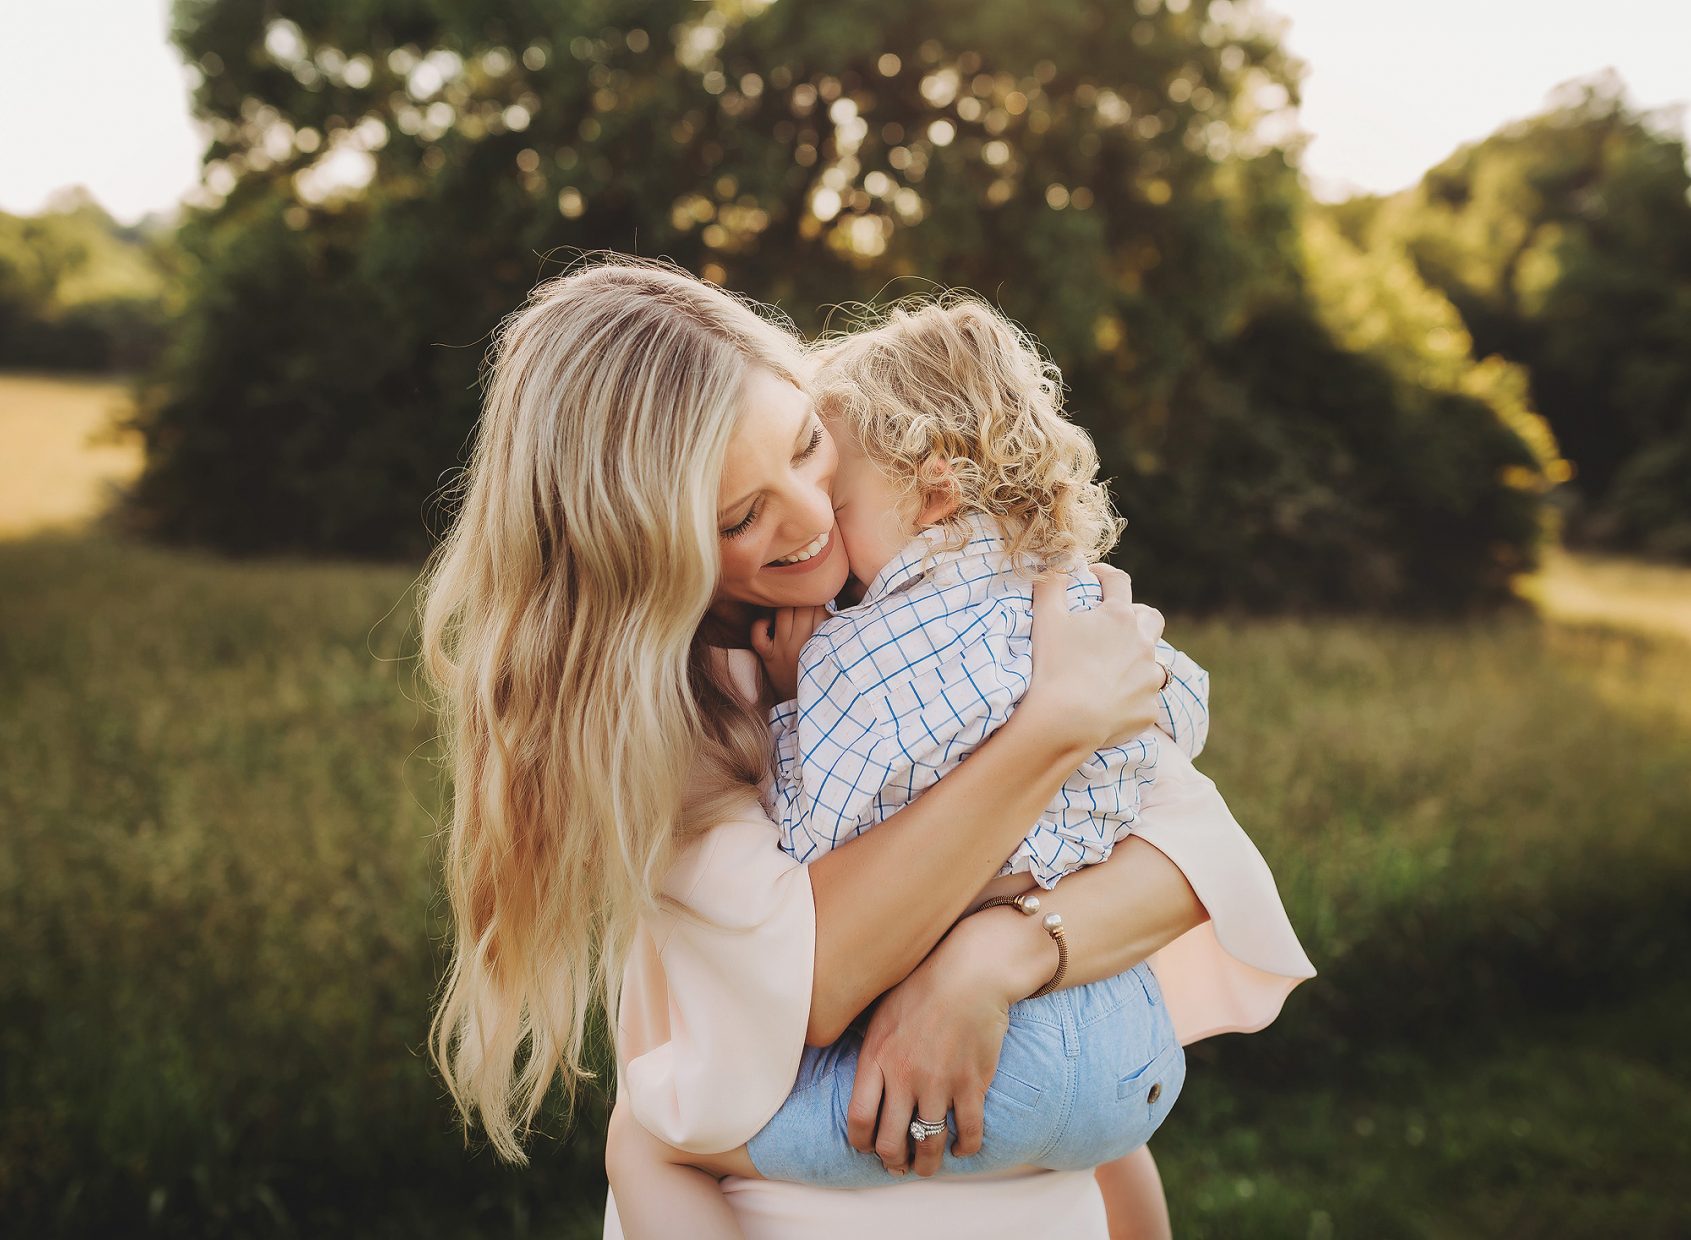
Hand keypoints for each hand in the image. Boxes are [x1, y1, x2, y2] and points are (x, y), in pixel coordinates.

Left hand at [749, 605, 827, 700]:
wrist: (806, 704)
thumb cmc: (823, 674)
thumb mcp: (835, 652)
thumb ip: (833, 629)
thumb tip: (831, 603)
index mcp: (823, 641)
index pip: (820, 606)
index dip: (820, 598)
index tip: (819, 600)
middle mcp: (801, 644)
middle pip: (801, 606)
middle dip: (804, 600)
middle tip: (805, 602)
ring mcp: (783, 649)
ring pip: (781, 612)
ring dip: (785, 605)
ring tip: (791, 608)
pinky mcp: (768, 656)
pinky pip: (758, 634)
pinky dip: (761, 624)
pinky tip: (769, 622)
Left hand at [844, 913, 1025, 1176]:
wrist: (970, 972)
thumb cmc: (922, 985)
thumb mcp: (880, 1012)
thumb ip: (868, 1046)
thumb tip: (849, 1066)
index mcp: (877, 1058)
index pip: (859, 1119)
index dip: (861, 1143)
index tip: (867, 1148)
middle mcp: (904, 1077)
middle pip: (891, 1142)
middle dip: (893, 1161)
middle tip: (898, 1164)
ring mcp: (939, 1084)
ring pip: (929, 1144)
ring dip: (927, 1164)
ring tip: (927, 1166)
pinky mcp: (972, 1084)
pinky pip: (969, 1132)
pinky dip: (966, 1148)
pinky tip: (962, 1148)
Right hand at [1020, 564, 1167, 752]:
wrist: (1065, 722)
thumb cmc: (1053, 666)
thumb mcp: (1046, 618)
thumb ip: (1051, 583)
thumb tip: (1057, 559)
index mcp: (1119, 617)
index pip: (1119, 582)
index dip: (1105, 575)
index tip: (1094, 578)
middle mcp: (1143, 643)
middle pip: (1151, 618)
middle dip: (1137, 616)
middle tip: (1114, 625)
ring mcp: (1149, 678)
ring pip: (1154, 661)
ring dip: (1138, 659)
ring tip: (1114, 668)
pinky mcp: (1148, 709)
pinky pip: (1146, 699)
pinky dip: (1132, 697)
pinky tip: (1112, 703)